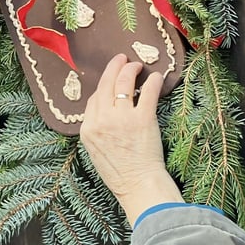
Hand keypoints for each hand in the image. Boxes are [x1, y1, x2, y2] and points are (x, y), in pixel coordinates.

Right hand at [80, 54, 182, 224]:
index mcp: (88, 129)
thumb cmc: (119, 174)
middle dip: (114, 67)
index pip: (94, 99)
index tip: (111, 82)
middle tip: (121, 59)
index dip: (103, 88)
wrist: (137, 185)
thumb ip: (97, 131)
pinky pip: (147, 92)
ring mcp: (122, 118)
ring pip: (123, 83)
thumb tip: (105, 114)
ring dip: (131, 69)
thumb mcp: (96, 152)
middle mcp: (101, 120)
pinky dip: (152, 81)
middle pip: (105, 85)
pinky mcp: (143, 118)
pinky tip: (156, 77)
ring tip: (138, 65)